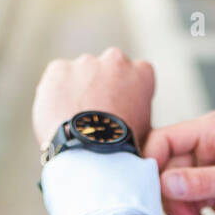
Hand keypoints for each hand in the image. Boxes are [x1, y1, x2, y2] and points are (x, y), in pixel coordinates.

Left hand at [32, 47, 153, 150]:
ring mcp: (85, 63)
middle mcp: (115, 59)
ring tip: (73, 119)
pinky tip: (58, 115)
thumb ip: (147, 118)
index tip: (118, 110)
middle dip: (101, 86)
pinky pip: (56, 78)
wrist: (88, 154)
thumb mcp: (147, 134)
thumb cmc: (121, 149)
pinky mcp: (59, 69)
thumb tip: (159, 126)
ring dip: (77, 89)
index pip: (136, 74)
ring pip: (80, 73)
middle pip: (107, 69)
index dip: (125, 94)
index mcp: (142, 72)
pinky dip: (55, 92)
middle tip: (94, 115)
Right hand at [143, 110, 214, 214]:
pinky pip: (189, 210)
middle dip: (177, 205)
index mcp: (211, 130)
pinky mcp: (210, 193)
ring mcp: (206, 171)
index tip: (153, 192)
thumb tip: (165, 183)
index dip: (153, 164)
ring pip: (175, 196)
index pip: (165, 140)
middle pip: (167, 173)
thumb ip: (203, 181)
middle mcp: (204, 148)